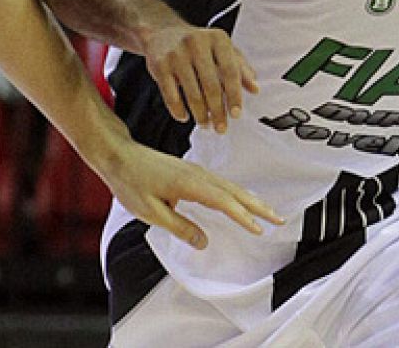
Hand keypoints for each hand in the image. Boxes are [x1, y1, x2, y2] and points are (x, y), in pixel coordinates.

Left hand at [97, 140, 282, 248]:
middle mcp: (198, 174)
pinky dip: (237, 193)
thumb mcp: (151, 212)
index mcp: (190, 184)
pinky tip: (241, 200)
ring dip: (251, 199)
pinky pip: (221, 183)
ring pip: (230, 186)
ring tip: (268, 212)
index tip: (259, 230)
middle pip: (235, 192)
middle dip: (258, 206)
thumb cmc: (131, 183)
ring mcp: (196, 171)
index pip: (224, 202)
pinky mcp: (192, 171)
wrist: (119, 156)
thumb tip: (204, 242)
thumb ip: (179, 227)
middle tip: (279, 219)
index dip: (243, 217)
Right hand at [145, 25, 259, 133]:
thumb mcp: (222, 48)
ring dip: (201, 115)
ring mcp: (176, 54)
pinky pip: (171, 96)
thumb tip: (254, 88)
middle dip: (218, 111)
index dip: (234, 95)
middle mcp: (196, 43)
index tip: (236, 114)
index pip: (230, 71)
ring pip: (192, 94)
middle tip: (221, 127)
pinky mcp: (160, 65)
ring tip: (205, 124)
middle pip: (211, 86)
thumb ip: (240, 67)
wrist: (162, 32)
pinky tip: (185, 116)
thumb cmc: (197, 43)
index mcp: (217, 38)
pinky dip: (179, 111)